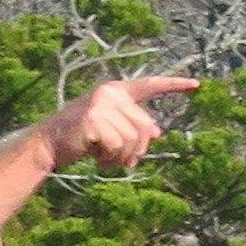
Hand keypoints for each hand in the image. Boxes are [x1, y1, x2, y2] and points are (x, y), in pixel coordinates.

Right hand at [40, 73, 198, 172]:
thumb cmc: (82, 138)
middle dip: (136, 150)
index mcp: (116, 91)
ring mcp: (101, 104)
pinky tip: (94, 155)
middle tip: (120, 161)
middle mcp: (110, 93)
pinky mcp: (94, 119)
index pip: (149, 85)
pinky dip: (109, 158)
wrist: (49, 145)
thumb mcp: (111, 130)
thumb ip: (133, 127)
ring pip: (133, 139)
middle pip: (145, 127)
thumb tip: (157, 132)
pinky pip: (118, 145)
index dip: (173, 85)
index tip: (196, 84)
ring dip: (120, 156)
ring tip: (103, 157)